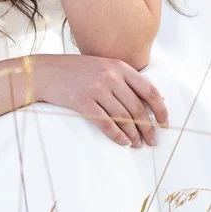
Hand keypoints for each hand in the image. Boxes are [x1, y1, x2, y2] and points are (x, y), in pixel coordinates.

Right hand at [34, 54, 167, 146]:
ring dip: (134, 134)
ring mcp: (97, 89)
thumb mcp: (102, 67)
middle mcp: (110, 77)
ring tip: (139, 144)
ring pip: (124, 117)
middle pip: (137, 107)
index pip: (149, 90)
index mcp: (119, 67)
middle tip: (152, 141)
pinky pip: (106, 123)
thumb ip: (123, 79)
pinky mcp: (83, 102)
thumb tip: (150, 100)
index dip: (160, 109)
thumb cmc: (76, 71)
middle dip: (148, 127)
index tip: (165, 122)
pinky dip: (117, 135)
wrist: (45, 72)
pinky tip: (124, 142)